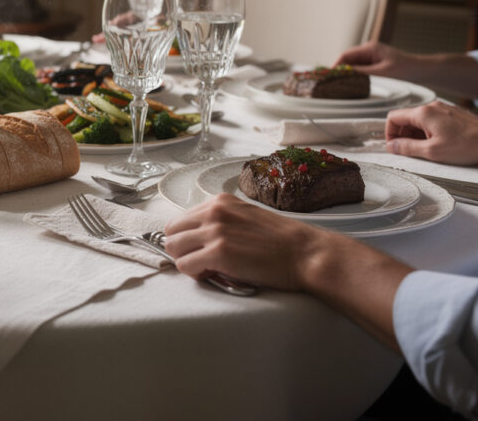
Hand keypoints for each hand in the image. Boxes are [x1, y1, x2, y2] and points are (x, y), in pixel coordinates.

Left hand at [165, 194, 411, 349]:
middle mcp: (213, 211)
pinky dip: (195, 274)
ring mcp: (215, 231)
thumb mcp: (245, 218)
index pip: (180, 220)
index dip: (187, 239)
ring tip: (209, 270)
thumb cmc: (280, 242)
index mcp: (219, 202)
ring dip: (187, 262)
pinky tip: (215, 275)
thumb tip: (197, 238)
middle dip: (182, 250)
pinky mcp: (218, 253)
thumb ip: (220, 222)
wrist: (306, 253)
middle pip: (170, 233)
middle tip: (202, 262)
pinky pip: (185, 266)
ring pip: (173, 248)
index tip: (200, 250)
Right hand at [334, 41, 419, 79]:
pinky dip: (354, 77)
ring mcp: (371, 57)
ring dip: (347, 75)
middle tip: (333, 85)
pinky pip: (359, 70)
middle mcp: (368, 50)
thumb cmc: (406, 69)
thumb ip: (362, 73)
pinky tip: (353, 85)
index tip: (328, 78)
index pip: (345, 56)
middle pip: (346, 61)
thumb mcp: (382, 73)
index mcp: (369, 48)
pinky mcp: (374, 64)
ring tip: (341, 86)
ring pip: (352, 66)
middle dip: (339, 72)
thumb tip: (343, 75)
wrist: (423, 70)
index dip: (335, 67)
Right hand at [386, 101, 477, 164]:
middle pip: (405, 118)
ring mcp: (443, 109)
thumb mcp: (432, 151)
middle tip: (408, 150)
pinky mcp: (451, 114)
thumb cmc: (468, 144)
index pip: (393, 117)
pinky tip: (438, 144)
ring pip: (419, 120)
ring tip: (426, 149)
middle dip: (403, 135)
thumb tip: (391, 146)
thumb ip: (407, 147)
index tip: (394, 146)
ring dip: (416, 134)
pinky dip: (428, 132)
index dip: (389, 133)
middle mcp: (432, 107)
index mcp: (423, 113)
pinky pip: (432, 120)